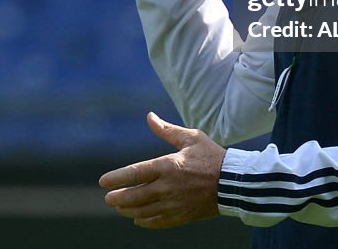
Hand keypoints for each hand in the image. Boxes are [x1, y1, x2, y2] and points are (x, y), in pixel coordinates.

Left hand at [99, 112, 226, 228]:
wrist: (234, 182)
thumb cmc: (212, 156)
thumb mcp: (191, 138)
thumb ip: (167, 130)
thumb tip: (149, 116)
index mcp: (168, 165)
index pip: (135, 173)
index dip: (117, 178)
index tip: (103, 182)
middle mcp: (168, 186)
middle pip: (135, 196)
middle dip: (119, 198)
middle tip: (108, 198)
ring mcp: (175, 203)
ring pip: (144, 211)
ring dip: (129, 210)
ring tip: (120, 207)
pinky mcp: (183, 216)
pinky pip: (159, 222)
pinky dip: (146, 222)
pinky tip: (138, 219)